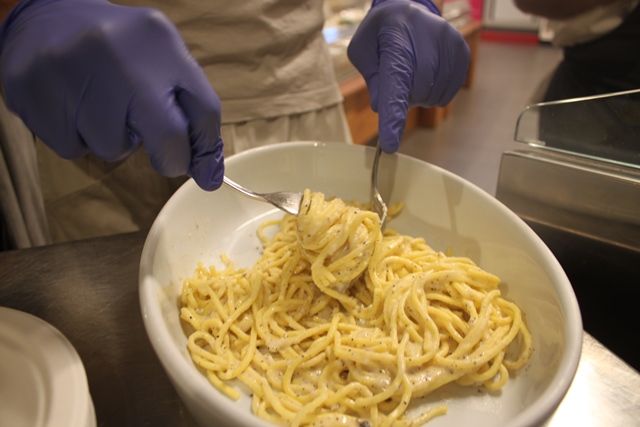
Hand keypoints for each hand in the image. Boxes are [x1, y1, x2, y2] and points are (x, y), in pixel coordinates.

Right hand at [0, 0, 223, 189]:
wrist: (45, 18)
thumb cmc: (117, 49)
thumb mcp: (162, 59)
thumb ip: (191, 110)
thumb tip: (209, 175)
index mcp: (158, 40)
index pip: (204, 109)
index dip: (207, 150)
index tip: (206, 173)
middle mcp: (117, 53)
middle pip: (167, 137)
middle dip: (170, 159)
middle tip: (163, 155)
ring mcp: (72, 73)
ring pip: (114, 149)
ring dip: (113, 140)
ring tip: (100, 106)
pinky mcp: (33, 94)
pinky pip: (74, 150)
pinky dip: (79, 138)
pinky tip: (72, 107)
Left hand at [347, 0, 469, 151]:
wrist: (407, 8)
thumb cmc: (380, 34)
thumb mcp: (362, 52)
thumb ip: (371, 80)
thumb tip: (382, 107)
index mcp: (396, 39)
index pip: (395, 85)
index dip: (393, 116)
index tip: (390, 145)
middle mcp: (427, 39)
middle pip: (416, 94)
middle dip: (403, 97)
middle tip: (396, 79)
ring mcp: (449, 44)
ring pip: (433, 96)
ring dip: (419, 96)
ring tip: (412, 72)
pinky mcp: (462, 52)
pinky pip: (448, 93)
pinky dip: (434, 93)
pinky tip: (427, 75)